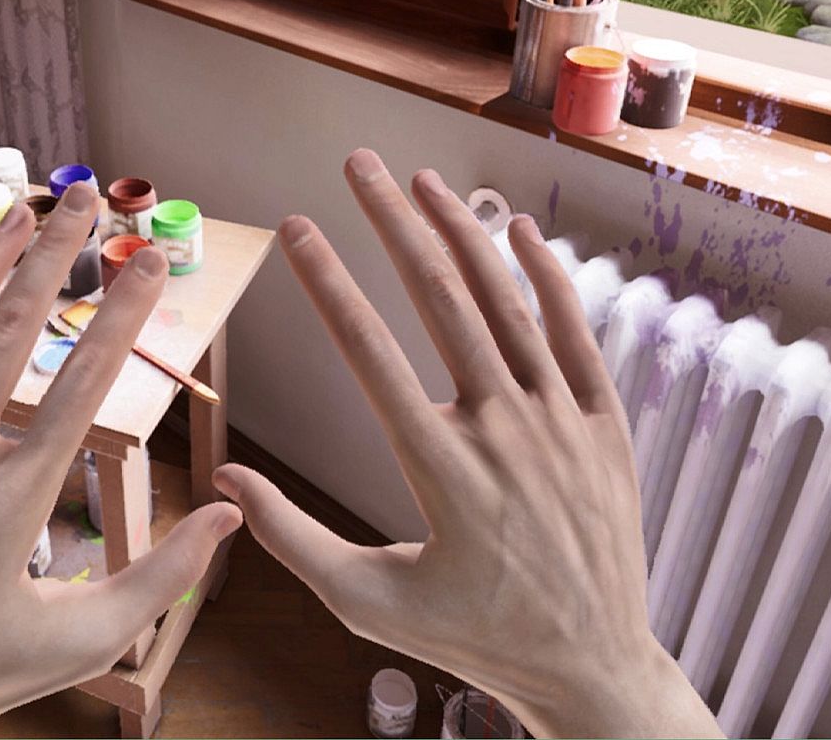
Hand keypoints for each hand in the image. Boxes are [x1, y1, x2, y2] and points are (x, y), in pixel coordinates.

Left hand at [0, 183, 242, 737]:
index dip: (122, 319)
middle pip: (11, 339)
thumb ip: (161, 576)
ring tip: (25, 213)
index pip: (81, 389)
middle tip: (84, 202)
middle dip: (53, 262)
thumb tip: (229, 511)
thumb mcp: (84, 642)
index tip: (152, 265)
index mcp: (12, 506)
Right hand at [214, 149, 720, 739]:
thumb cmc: (471, 638)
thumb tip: (225, 477)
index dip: (324, 281)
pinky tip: (520, 231)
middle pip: (440, 300)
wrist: (590, 666)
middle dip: (391, 222)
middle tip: (357, 164)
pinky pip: (578, 334)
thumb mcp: (364, 604)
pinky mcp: (605, 426)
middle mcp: (503, 431)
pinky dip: (551, 278)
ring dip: (462, 233)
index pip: (368, 352)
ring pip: (508, 304)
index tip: (294, 228)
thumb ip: (290, 536)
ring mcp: (561, 423)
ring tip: (421, 180)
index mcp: (439, 469)